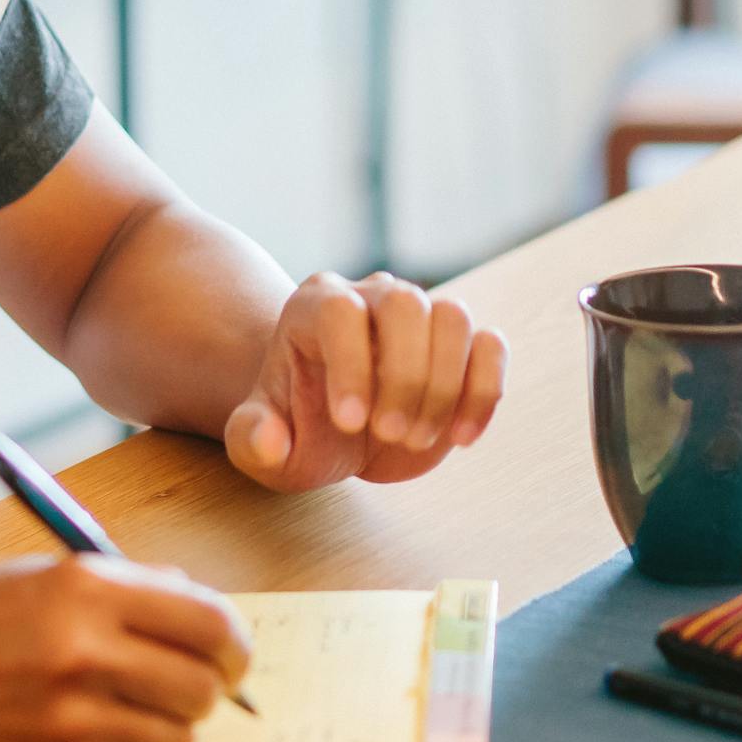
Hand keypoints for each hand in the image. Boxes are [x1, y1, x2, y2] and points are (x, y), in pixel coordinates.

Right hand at [0, 555, 251, 741]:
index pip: (209, 621)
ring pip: (177, 739)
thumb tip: (202, 611)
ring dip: (165, 729)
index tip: (230, 653)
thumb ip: (122, 590)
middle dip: (206, 689)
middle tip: (183, 688)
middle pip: (204, 686)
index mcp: (84, 591)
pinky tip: (75, 739)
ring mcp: (71, 724)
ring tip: (123, 713)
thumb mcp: (34, 579)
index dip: (233, 642)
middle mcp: (84, 655)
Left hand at [223, 271, 506, 490]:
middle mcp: (371, 297)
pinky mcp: (461, 347)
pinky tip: (461, 437)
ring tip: (416, 439)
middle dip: (404, 377)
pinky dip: (484, 392)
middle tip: (387, 435)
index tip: (348, 423)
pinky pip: (490, 346)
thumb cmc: (296, 429)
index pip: (341, 312)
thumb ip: (251, 441)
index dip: (351, 365)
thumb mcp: (260, 444)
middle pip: (406, 303)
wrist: (337, 429)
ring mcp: (421, 316)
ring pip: (453, 318)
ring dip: (444, 386)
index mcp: (315, 307)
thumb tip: (269, 441)